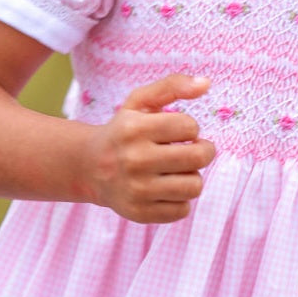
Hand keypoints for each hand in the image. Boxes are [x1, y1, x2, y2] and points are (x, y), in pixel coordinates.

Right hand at [84, 73, 215, 223]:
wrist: (90, 168)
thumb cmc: (124, 131)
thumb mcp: (140, 101)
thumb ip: (172, 86)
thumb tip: (207, 83)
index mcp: (134, 129)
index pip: (190, 127)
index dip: (190, 128)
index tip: (178, 131)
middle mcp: (134, 160)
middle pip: (198, 158)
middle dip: (202, 151)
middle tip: (192, 150)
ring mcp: (136, 190)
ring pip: (194, 186)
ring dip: (191, 176)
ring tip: (177, 171)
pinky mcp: (140, 213)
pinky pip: (183, 210)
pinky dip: (180, 199)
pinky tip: (165, 189)